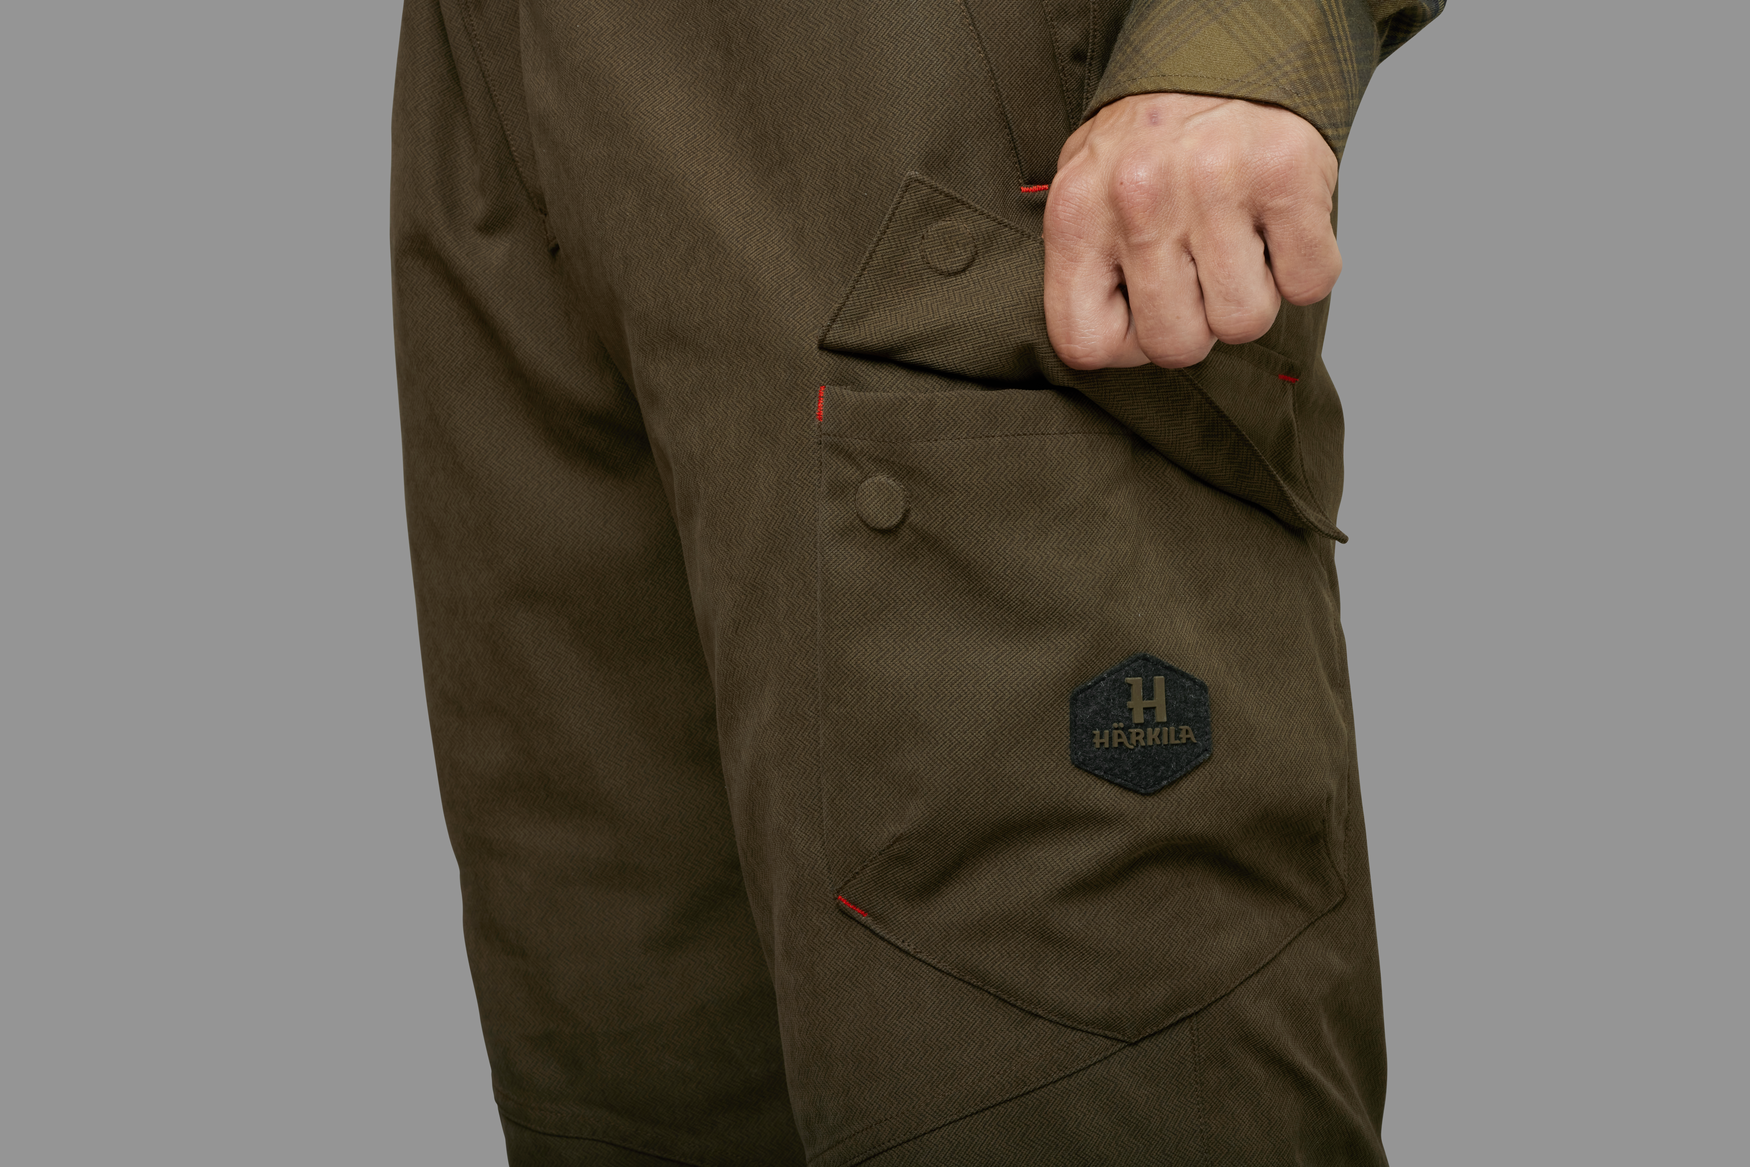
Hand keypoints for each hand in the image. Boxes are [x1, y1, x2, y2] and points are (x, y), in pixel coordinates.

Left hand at [1043, 93, 1340, 370]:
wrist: (1226, 47)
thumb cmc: (1152, 139)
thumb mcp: (1088, 190)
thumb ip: (1087, 265)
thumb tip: (1115, 342)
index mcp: (1078, 211)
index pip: (1087, 343)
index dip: (1128, 346)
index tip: (1145, 314)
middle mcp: (1139, 198)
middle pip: (1177, 345)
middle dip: (1199, 324)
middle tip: (1202, 273)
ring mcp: (1214, 185)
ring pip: (1244, 323)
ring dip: (1254, 295)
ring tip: (1240, 241)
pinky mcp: (1287, 175)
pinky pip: (1309, 283)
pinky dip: (1304, 268)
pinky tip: (1279, 228)